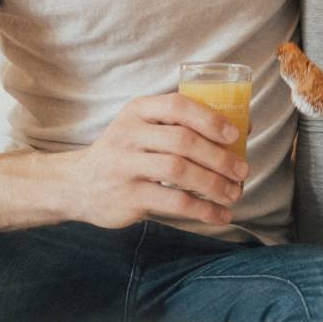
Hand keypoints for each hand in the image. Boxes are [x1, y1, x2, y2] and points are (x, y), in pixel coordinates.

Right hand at [65, 93, 248, 228]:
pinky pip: (173, 201)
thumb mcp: (143, 129)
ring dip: (214, 184)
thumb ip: (180, 125)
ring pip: (179, 170)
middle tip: (242, 170)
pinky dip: (202, 210)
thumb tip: (244, 127)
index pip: (177, 106)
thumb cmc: (125, 153)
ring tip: (234, 193)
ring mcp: (125, 165)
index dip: (210, 119)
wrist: (78, 184)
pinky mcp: (128, 196)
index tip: (235, 135)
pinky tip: (218, 215)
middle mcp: (129, 134)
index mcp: (138, 110)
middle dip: (219, 157)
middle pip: (183, 141)